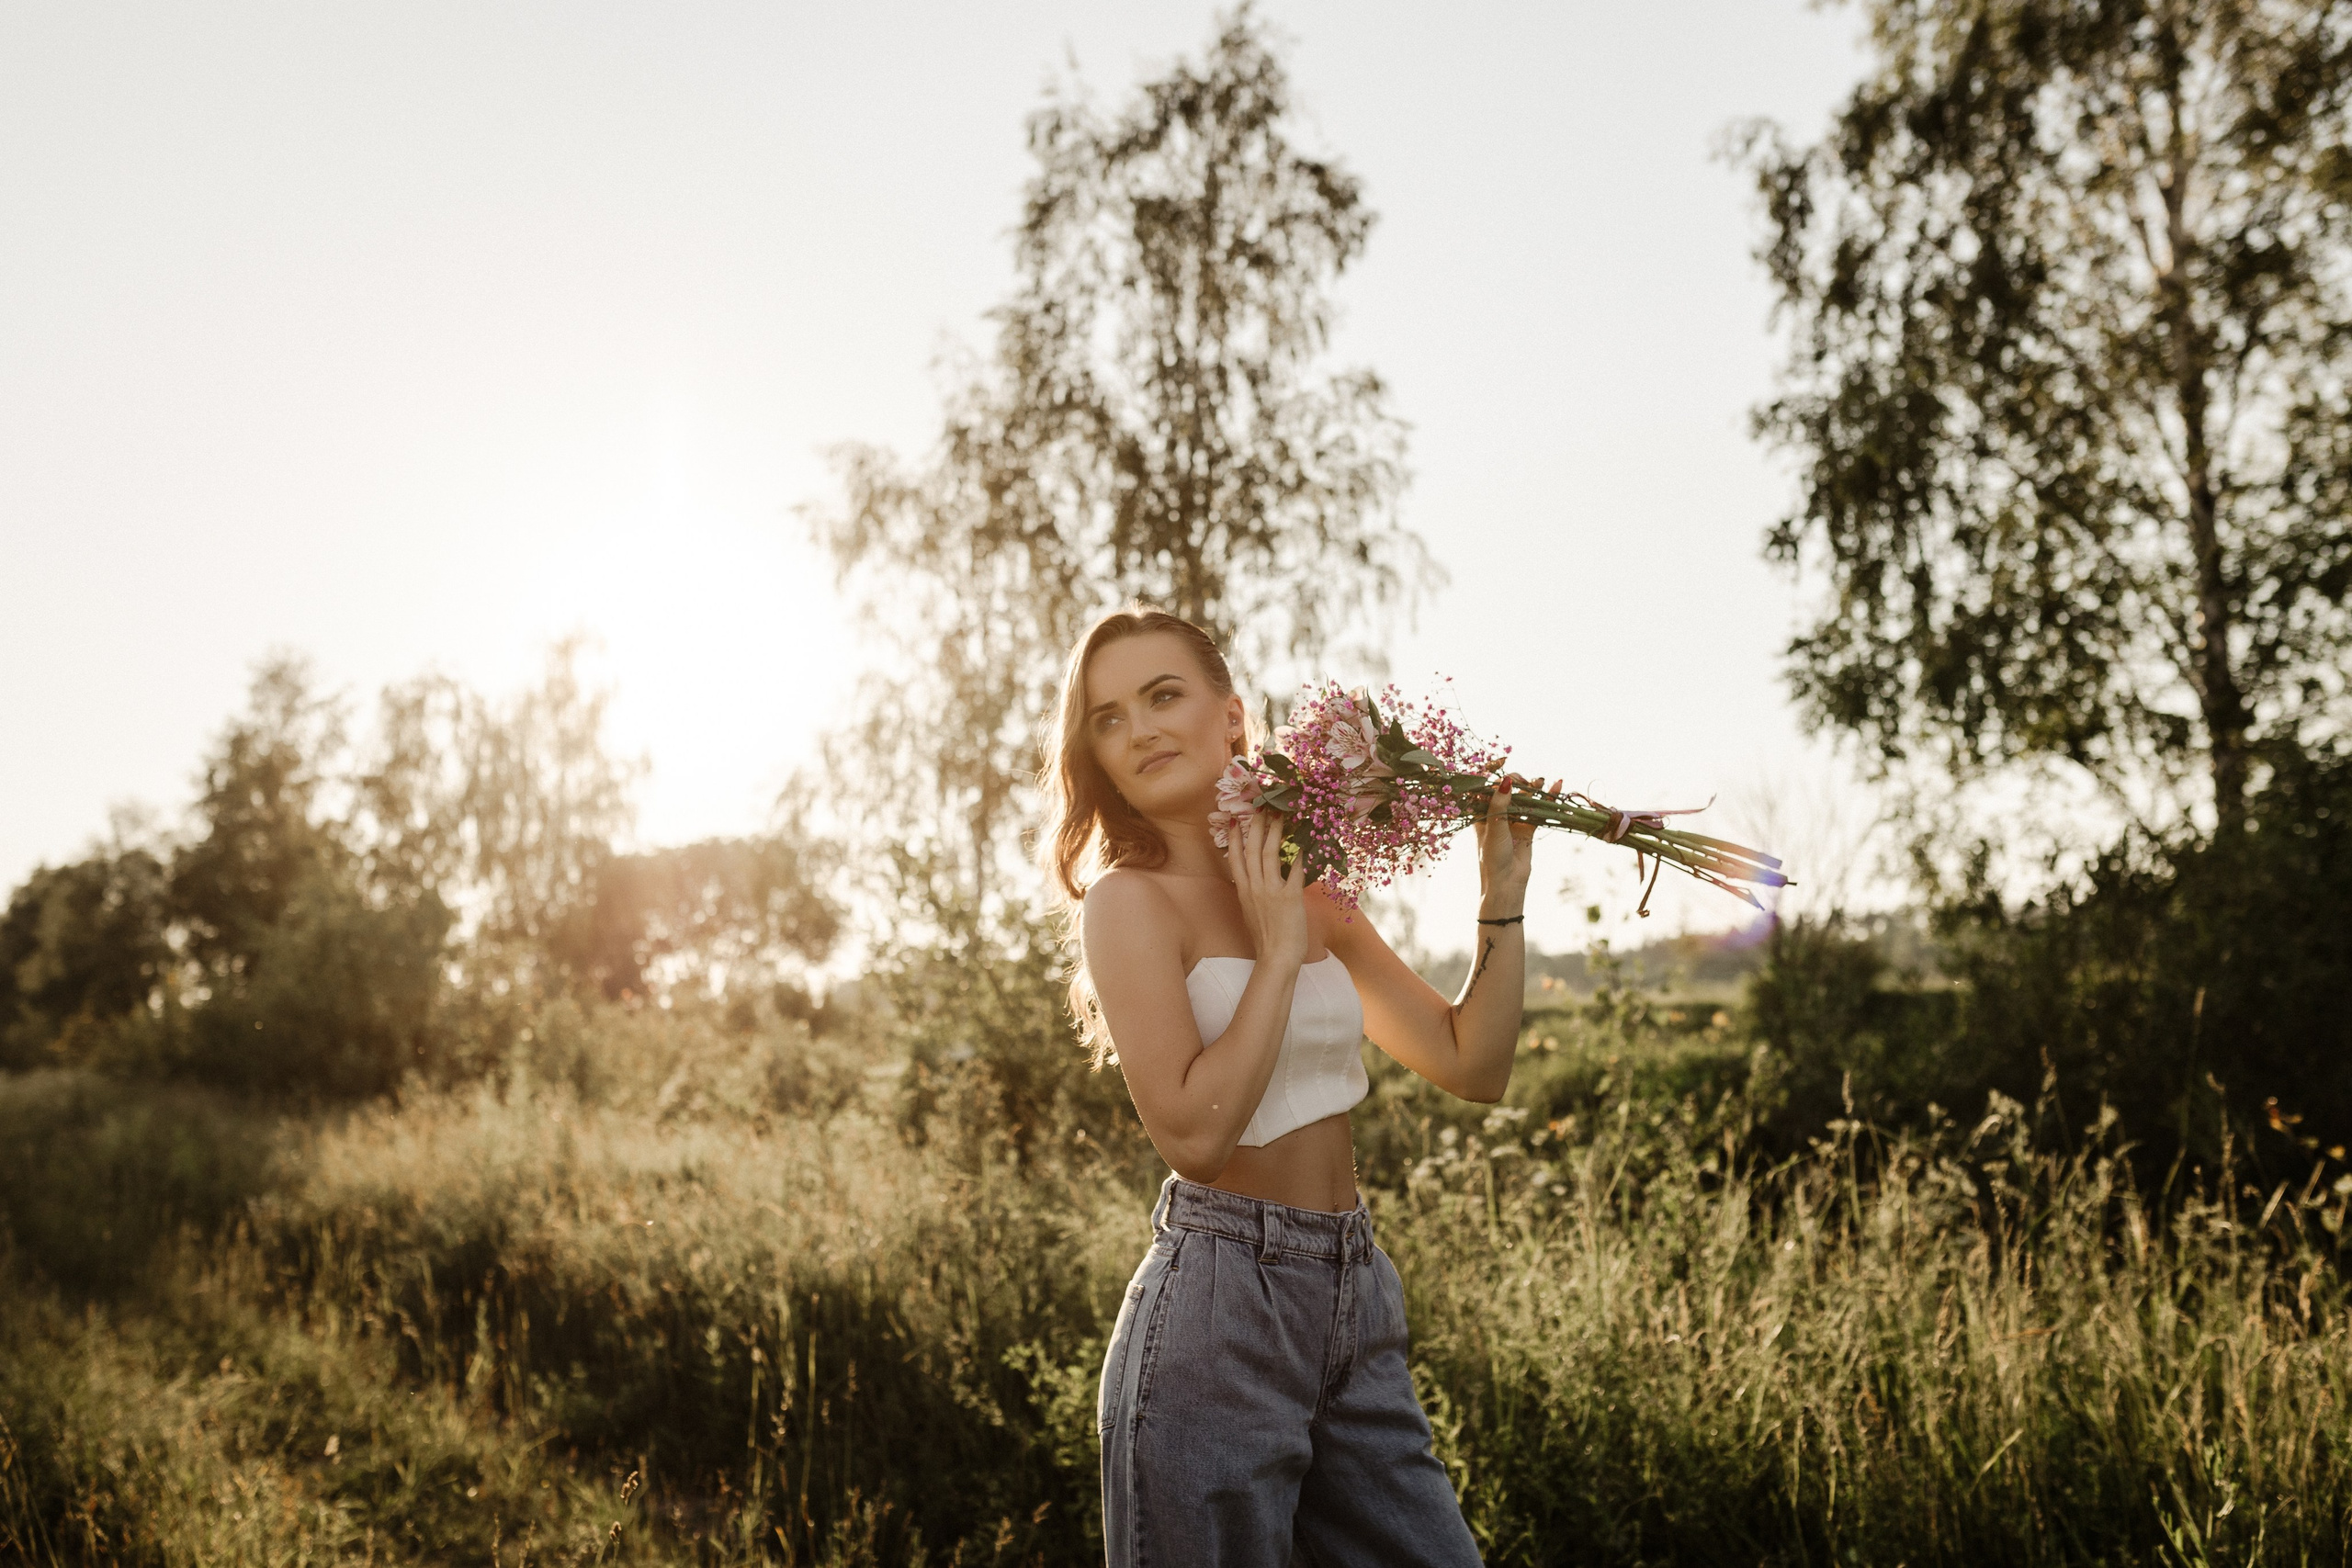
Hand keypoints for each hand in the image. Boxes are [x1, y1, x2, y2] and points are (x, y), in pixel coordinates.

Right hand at [1228, 811, 1309, 967]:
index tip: (1235, 820)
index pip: (1235, 858)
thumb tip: (1257, 879)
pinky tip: (1305, 840)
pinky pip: (1295, 870)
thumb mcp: (1251, 912)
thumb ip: (1252, 893)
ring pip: (1269, 854)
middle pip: (1252, 849)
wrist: (1276, 957)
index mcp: (1243, 891)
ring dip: (1275, 832)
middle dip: (1256, 825)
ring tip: (1280, 815)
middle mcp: (1254, 887)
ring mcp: (1270, 891)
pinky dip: (1299, 854)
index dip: (1234, 837)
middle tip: (1260, 806)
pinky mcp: (1289, 897)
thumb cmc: (1266, 938)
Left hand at [1476, 774, 1551, 917]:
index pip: (1485, 787)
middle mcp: (1496, 814)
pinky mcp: (1528, 827)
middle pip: (1507, 789)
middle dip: (1517, 780)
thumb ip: (1500, 804)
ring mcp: (1513, 820)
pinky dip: (1547, 798)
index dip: (1493, 774)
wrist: (1507, 883)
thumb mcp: (1494, 828)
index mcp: (1480, 813)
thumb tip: (1506, 780)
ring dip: (1533, 787)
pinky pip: (1538, 809)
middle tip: (1524, 781)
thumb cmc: (1492, 857)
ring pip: (1524, 797)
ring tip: (1541, 781)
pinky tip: (1556, 786)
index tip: (1502, 762)